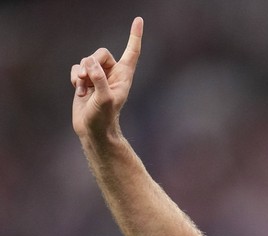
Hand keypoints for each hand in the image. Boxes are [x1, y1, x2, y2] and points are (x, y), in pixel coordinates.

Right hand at [71, 17, 142, 138]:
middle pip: (100, 53)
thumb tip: (91, 64)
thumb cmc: (104, 118)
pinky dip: (74, 78)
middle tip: (87, 78)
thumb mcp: (104, 99)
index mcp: (124, 76)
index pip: (132, 53)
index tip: (138, 20)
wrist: (92, 129)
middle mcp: (112, 74)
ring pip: (86, 61)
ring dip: (81, 73)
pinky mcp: (86, 81)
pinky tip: (78, 91)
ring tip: (83, 88)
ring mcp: (98, 77)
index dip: (134, 36)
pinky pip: (77, 68)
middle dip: (91, 63)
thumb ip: (99, 80)